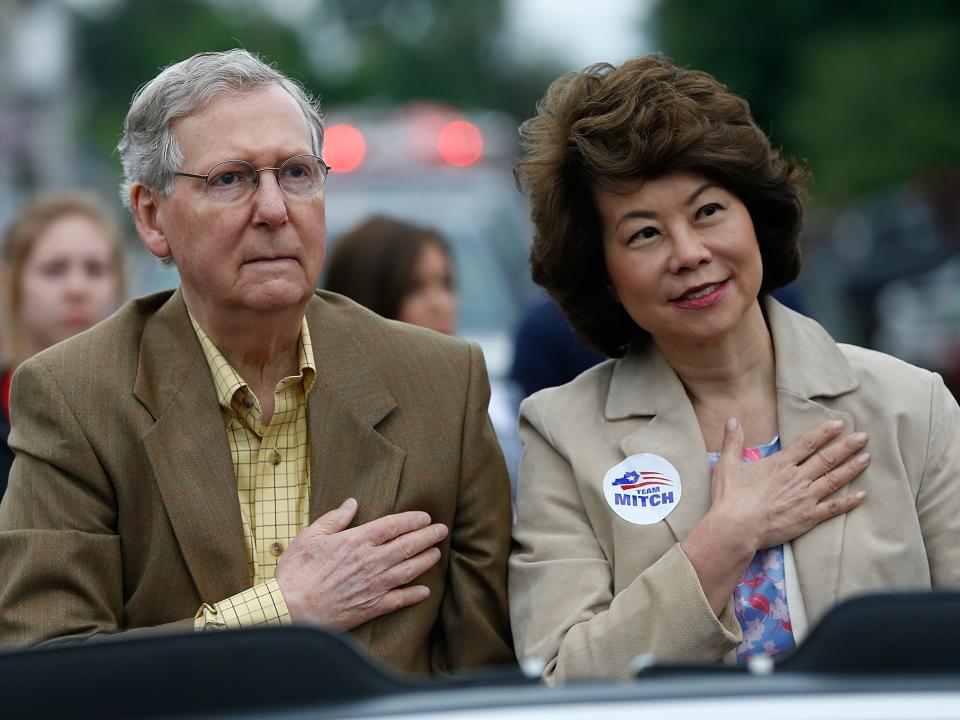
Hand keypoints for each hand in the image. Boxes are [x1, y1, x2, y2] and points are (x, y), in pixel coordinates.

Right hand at [274, 498, 447, 630]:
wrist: (290, 607)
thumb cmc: (297, 571)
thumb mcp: (311, 536)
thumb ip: (335, 519)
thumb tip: (352, 503)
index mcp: (357, 541)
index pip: (393, 526)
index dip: (412, 520)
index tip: (425, 517)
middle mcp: (371, 561)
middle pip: (407, 545)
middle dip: (428, 536)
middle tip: (442, 531)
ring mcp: (374, 585)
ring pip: (409, 570)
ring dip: (426, 560)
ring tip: (437, 553)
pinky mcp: (371, 607)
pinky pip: (400, 600)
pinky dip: (414, 595)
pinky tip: (425, 591)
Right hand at [710, 418, 868, 549]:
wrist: (736, 528)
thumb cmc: (730, 497)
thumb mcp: (726, 465)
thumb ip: (732, 441)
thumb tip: (732, 419)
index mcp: (779, 464)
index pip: (807, 444)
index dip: (823, 433)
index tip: (839, 424)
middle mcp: (797, 478)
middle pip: (826, 459)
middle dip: (847, 446)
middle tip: (863, 437)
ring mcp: (805, 498)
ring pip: (834, 479)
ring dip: (852, 468)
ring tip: (867, 458)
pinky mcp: (808, 517)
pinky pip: (833, 508)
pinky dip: (848, 501)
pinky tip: (862, 495)